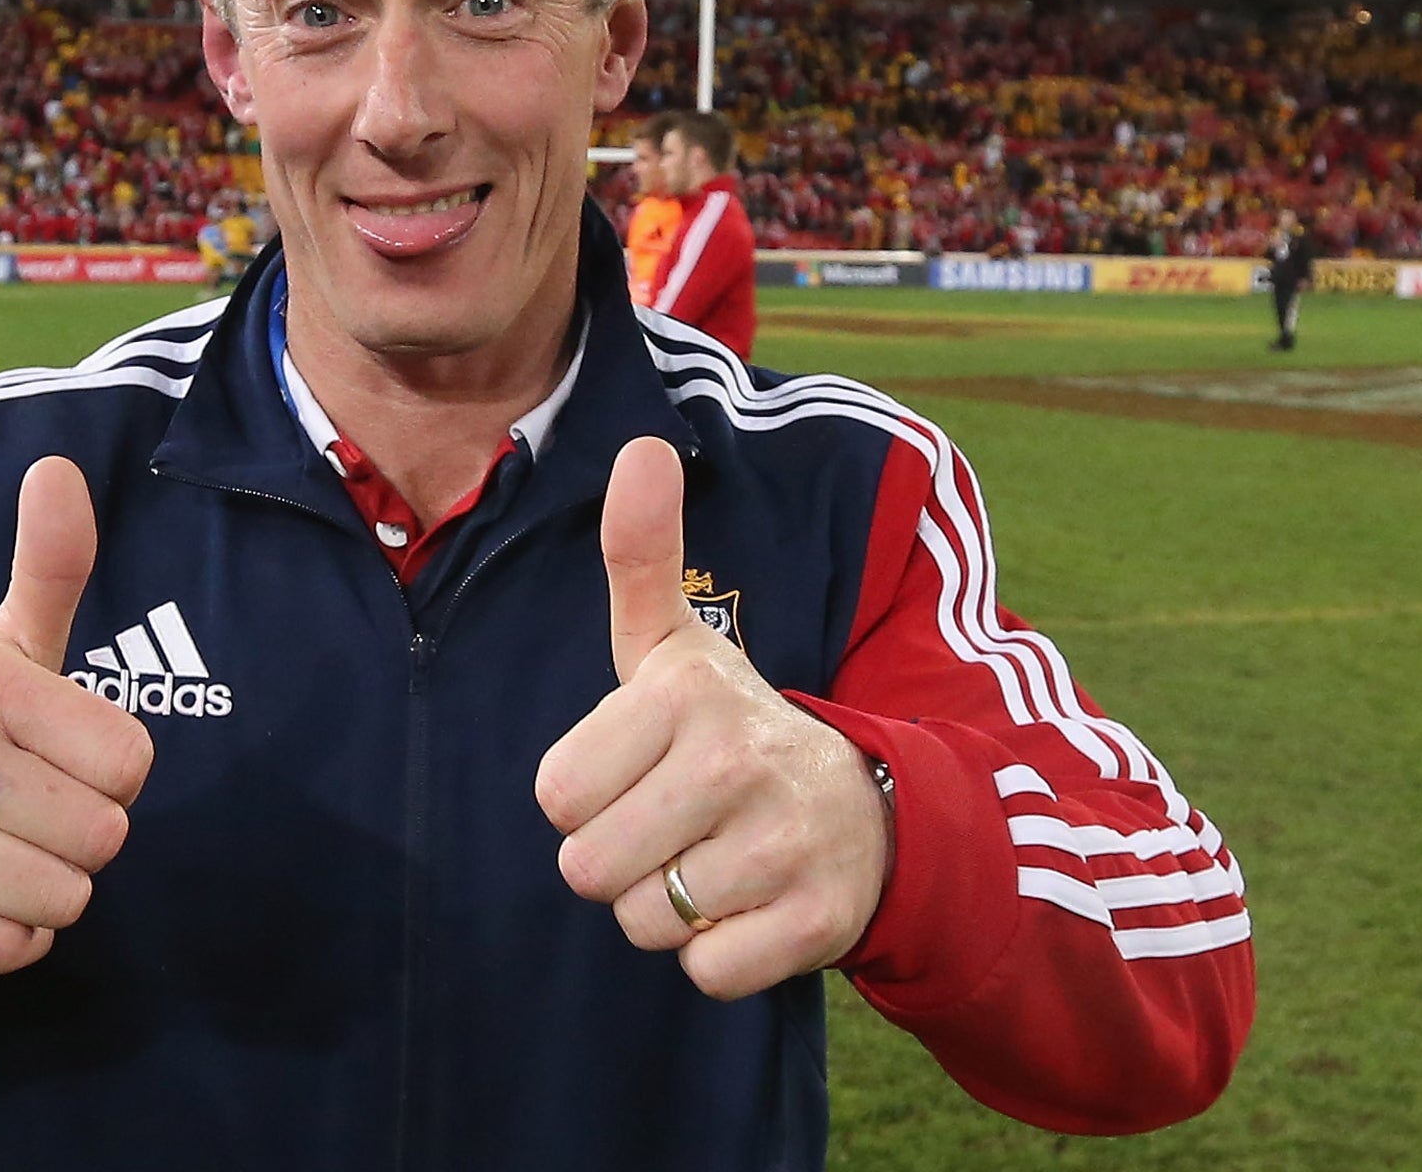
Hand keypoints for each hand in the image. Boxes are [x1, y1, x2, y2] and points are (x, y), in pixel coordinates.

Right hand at [0, 457, 153, 972]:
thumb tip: (59, 465)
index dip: (107, 769)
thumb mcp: (5, 644)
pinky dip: (9, 934)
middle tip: (24, 807)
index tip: (54, 755)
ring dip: (48, 888)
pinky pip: (16, 950)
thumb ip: (50, 564)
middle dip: (80, 833)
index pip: (133, 762)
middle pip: (105, 835)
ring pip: (65, 898)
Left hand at [535, 437, 891, 1000]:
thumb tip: (640, 448)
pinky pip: (707, 974)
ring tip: (713, 857)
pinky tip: (750, 903)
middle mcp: (737, 761)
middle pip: (589, 868)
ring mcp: (784, 844)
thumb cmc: (731, 726)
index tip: (638, 770)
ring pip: (645, 924)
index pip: (556, 794)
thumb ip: (641, 555)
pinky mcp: (819, 923)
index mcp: (685, 693)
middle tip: (673, 823)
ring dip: (668, 909)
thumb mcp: (676, 643)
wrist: (865, 806)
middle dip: (620, 860)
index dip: (586, 794)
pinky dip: (719, 954)